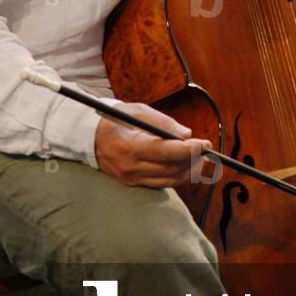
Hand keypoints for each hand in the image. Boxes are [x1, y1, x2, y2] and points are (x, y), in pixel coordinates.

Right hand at [94, 103, 211, 187]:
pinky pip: (161, 183)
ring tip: (202, 159)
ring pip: (169, 180)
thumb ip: (164, 123)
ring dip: (189, 171)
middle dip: (194, 160)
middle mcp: (130, 167)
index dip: (189, 150)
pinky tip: (186, 166)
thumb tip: (188, 134)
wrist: (88, 137)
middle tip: (207, 149)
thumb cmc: (115, 119)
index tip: (204, 143)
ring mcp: (131, 178)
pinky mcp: (132, 183)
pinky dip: (177, 176)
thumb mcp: (138, 111)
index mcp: (130, 146)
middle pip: (170, 169)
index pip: (166, 153)